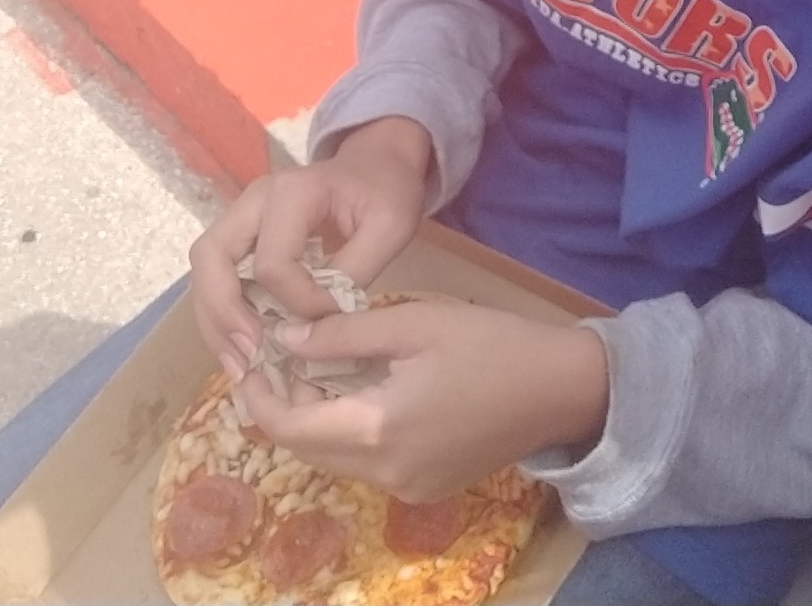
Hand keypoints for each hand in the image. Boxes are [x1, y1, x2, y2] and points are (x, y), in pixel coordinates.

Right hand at [188, 119, 433, 382]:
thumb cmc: (387, 193)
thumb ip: (355, 272)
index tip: (331, 318)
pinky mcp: (243, 235)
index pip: (273, 261)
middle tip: (249, 359)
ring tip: (240, 364)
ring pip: (205, 269)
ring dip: (215, 320)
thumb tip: (315, 323)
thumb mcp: (390, 228)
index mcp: (294, 191)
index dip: (296, 302)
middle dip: (223, 313)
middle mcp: (255, 199)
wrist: (378, 164)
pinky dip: (223, 313)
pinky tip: (243, 348)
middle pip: (212, 256)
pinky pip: (218, 275)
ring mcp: (243, 215)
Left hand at [240, 302, 609, 503]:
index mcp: (375, 430)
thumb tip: (283, 339)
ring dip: (316, 418)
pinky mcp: (425, 488)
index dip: (258, 394)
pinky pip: (366, 464)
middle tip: (279, 356)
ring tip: (319, 366)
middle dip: (283, 404)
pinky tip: (364, 390)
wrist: (561, 389)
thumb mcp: (415, 323)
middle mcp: (382, 473)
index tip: (249, 357)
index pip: (287, 425)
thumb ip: (342, 334)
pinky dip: (350, 430)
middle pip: (305, 448)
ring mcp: (405, 488)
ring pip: (334, 458)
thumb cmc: (491, 345)